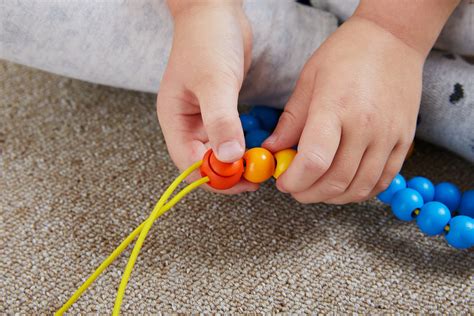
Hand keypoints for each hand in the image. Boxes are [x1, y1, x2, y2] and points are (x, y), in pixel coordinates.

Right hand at [157, 1, 257, 192]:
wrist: (215, 12)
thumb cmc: (207, 40)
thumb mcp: (214, 81)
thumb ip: (220, 120)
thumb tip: (228, 158)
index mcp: (174, 120)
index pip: (189, 163)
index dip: (214, 176)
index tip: (242, 178)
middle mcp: (186, 124)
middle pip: (204, 163)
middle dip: (229, 173)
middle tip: (257, 175)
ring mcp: (203, 119)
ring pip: (219, 154)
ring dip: (239, 162)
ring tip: (262, 162)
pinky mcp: (220, 112)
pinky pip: (231, 139)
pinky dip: (245, 146)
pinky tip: (261, 146)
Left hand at [264, 16, 424, 203]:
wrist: (392, 39)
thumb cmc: (345, 55)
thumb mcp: (308, 81)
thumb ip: (291, 121)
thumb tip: (272, 151)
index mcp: (335, 108)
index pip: (313, 161)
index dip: (294, 181)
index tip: (283, 183)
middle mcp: (365, 126)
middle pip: (336, 181)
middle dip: (308, 194)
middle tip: (295, 189)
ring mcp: (389, 135)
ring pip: (360, 187)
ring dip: (333, 197)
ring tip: (317, 189)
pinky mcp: (405, 140)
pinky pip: (383, 180)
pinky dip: (361, 191)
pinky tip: (345, 186)